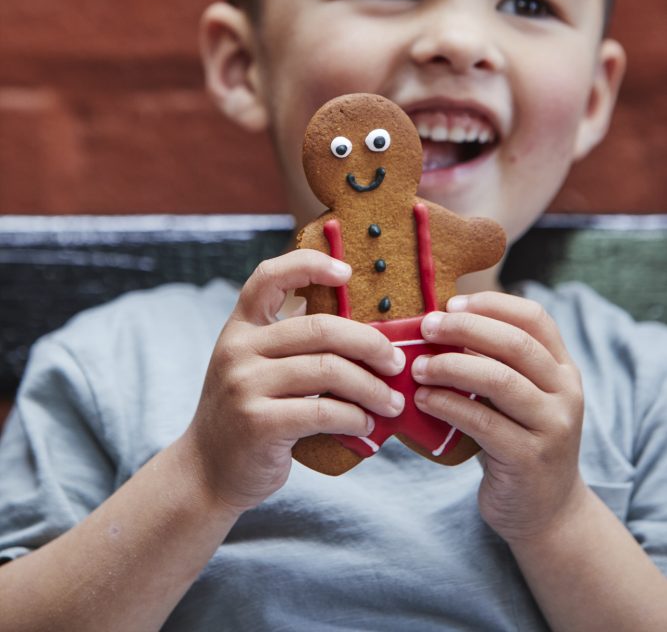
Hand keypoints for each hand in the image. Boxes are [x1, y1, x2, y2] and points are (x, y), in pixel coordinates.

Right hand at [183, 249, 405, 515]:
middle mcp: (238, 348)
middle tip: (397, 362)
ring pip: (327, 370)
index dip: (309, 265)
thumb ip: (291, 343)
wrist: (206, 471)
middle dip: (369, 343)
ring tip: (393, 402)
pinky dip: (354, 417)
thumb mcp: (256, 366)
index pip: (269, 277)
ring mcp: (245, 385)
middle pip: (319, 328)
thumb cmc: (249, 413)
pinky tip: (367, 424)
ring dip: (371, 387)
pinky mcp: (258, 423)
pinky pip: (322, 411)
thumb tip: (364, 329)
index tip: (346, 271)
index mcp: (241, 326)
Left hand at [411, 291, 585, 544]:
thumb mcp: (517, 397)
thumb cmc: (517, 441)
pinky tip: (423, 400)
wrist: (546, 513)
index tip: (451, 303)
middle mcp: (565, 393)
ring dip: (451, 367)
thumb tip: (439, 322)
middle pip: (515, 344)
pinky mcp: (529, 459)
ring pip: (499, 380)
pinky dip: (448, 405)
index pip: (535, 318)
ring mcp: (552, 427)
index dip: (492, 304)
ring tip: (418, 367)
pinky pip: (483, 422)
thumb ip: (495, 362)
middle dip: (464, 329)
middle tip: (426, 327)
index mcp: (563, 369)